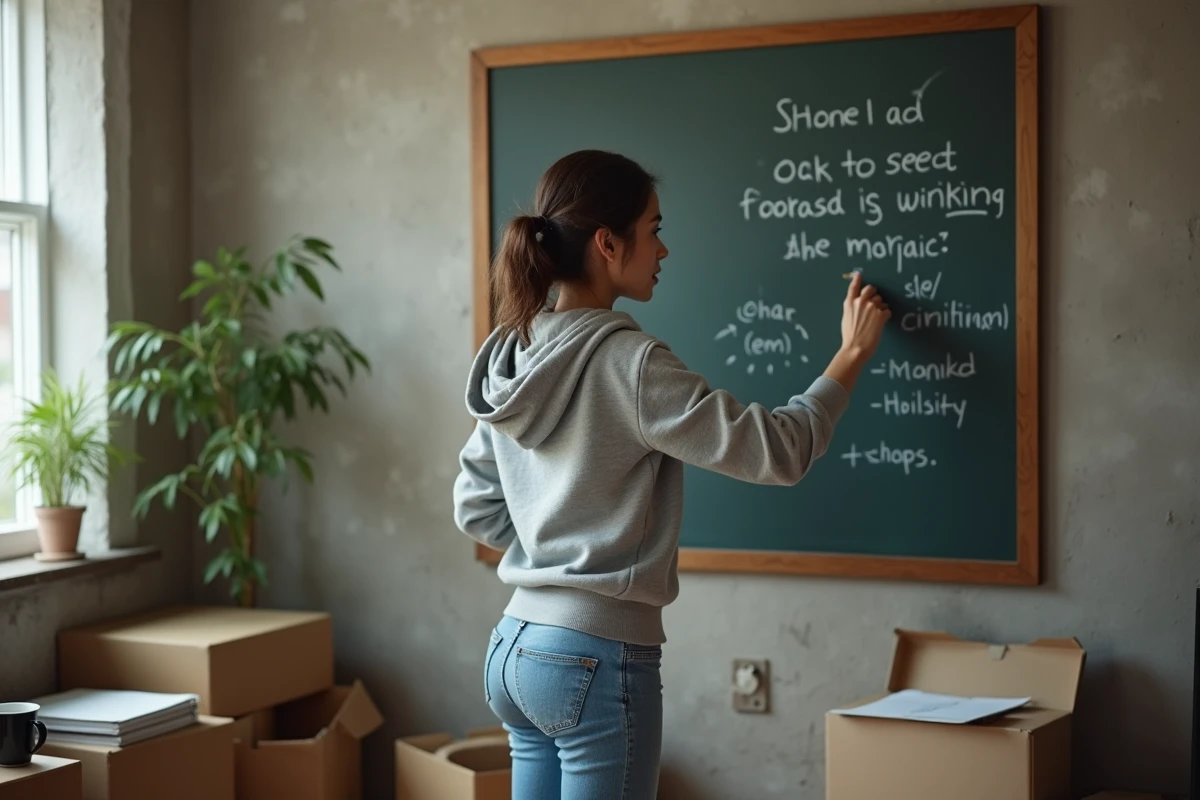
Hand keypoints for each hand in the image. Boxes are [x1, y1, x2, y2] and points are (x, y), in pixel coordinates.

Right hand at [821, 271, 890, 392]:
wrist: (855, 348)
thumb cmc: (849, 337)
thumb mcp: (846, 318)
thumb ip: (852, 308)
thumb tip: (858, 304)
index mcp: (850, 303)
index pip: (854, 287)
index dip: (857, 279)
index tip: (859, 274)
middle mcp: (861, 302)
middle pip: (871, 289)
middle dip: (874, 295)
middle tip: (874, 306)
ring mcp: (872, 307)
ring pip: (881, 301)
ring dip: (881, 308)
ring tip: (875, 320)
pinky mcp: (881, 315)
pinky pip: (887, 311)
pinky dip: (886, 316)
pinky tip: (881, 324)